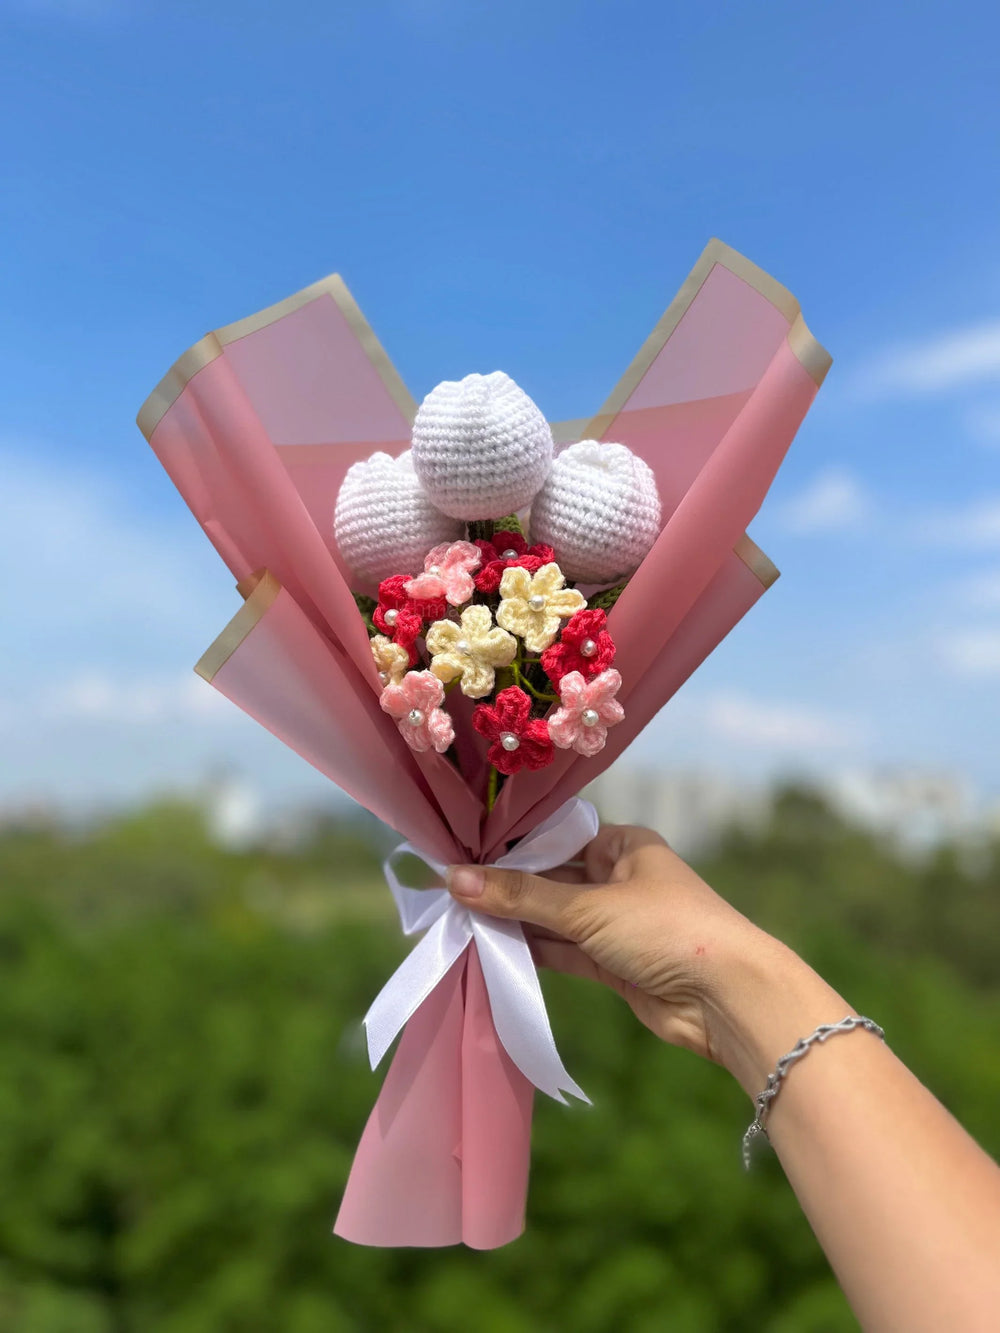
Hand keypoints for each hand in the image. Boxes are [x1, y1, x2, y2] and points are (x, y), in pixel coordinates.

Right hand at [447, 823, 788, 1082]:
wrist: (727, 998)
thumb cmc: (665, 929)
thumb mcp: (587, 908)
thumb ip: (521, 896)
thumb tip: (454, 879)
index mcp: (624, 844)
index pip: (556, 837)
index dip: (510, 846)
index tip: (459, 852)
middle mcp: (620, 878)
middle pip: (551, 879)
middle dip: (506, 888)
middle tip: (446, 889)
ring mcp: (617, 924)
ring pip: (554, 918)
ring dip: (515, 922)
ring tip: (457, 919)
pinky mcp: (615, 965)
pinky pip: (564, 951)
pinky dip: (532, 951)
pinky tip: (490, 947)